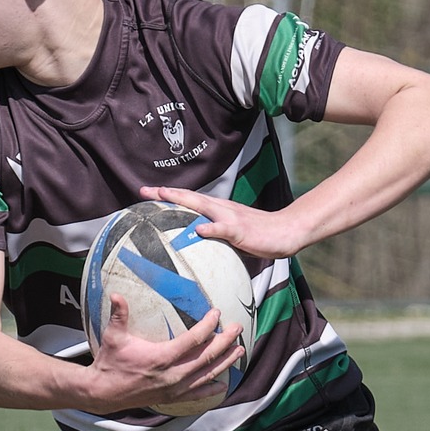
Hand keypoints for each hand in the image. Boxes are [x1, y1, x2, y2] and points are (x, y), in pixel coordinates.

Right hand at [83, 294, 245, 413]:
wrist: (104, 393)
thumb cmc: (110, 362)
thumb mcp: (114, 337)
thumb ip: (119, 315)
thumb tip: (116, 294)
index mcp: (162, 357)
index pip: (194, 339)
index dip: (208, 325)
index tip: (217, 313)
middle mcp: (173, 374)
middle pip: (207, 356)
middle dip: (225, 341)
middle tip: (237, 328)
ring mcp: (175, 388)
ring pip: (207, 374)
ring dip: (226, 362)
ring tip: (240, 351)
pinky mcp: (172, 397)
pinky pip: (197, 393)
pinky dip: (212, 388)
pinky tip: (223, 384)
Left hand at [138, 182, 311, 260]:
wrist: (286, 231)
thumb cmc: (258, 234)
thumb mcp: (231, 233)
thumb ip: (213, 234)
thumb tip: (195, 240)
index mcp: (217, 209)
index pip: (189, 199)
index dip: (168, 195)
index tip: (146, 193)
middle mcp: (221, 208)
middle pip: (189, 197)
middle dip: (166, 194)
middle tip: (143, 190)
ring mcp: (231, 218)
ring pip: (202, 206)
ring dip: (182, 200)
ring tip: (162, 197)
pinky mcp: (241, 230)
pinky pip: (224, 229)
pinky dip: (211, 228)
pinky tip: (199, 229)